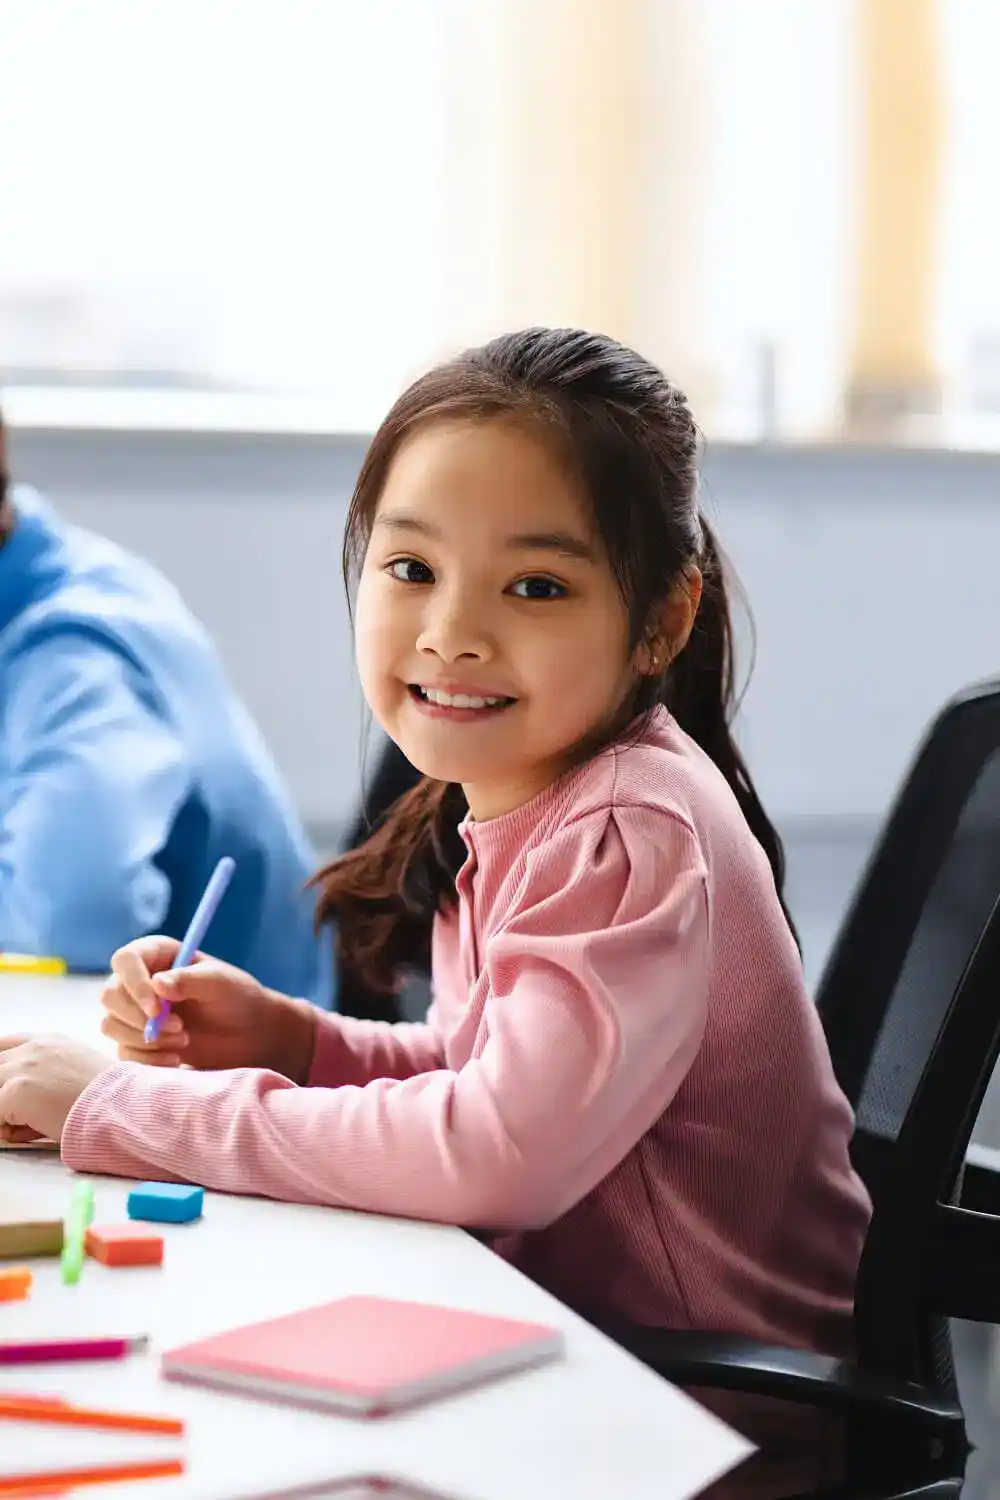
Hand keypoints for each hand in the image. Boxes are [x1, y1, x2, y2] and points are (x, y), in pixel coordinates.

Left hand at [0, 1034, 110, 1142]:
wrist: (120, 1106)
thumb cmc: (108, 1097)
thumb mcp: (78, 1072)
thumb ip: (49, 1075)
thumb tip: (26, 1102)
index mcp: (49, 1041)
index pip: (3, 1045)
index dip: (1, 1066)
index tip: (5, 1085)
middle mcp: (34, 1047)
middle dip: (1, 1089)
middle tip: (14, 1113)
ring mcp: (24, 1067)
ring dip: (2, 1109)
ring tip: (24, 1126)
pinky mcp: (17, 1090)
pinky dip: (6, 1129)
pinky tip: (29, 1133)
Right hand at [100, 936, 316, 1081]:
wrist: (248, 1033)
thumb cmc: (236, 997)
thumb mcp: (220, 983)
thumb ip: (189, 980)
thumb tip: (158, 984)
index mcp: (156, 954)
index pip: (125, 960)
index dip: (134, 984)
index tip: (156, 1009)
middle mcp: (138, 980)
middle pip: (110, 995)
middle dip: (140, 1017)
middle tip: (181, 1029)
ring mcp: (133, 1011)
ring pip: (111, 1025)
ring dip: (145, 1039)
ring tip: (185, 1040)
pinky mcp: (136, 1040)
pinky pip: (122, 1051)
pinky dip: (146, 1059)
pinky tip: (176, 1059)